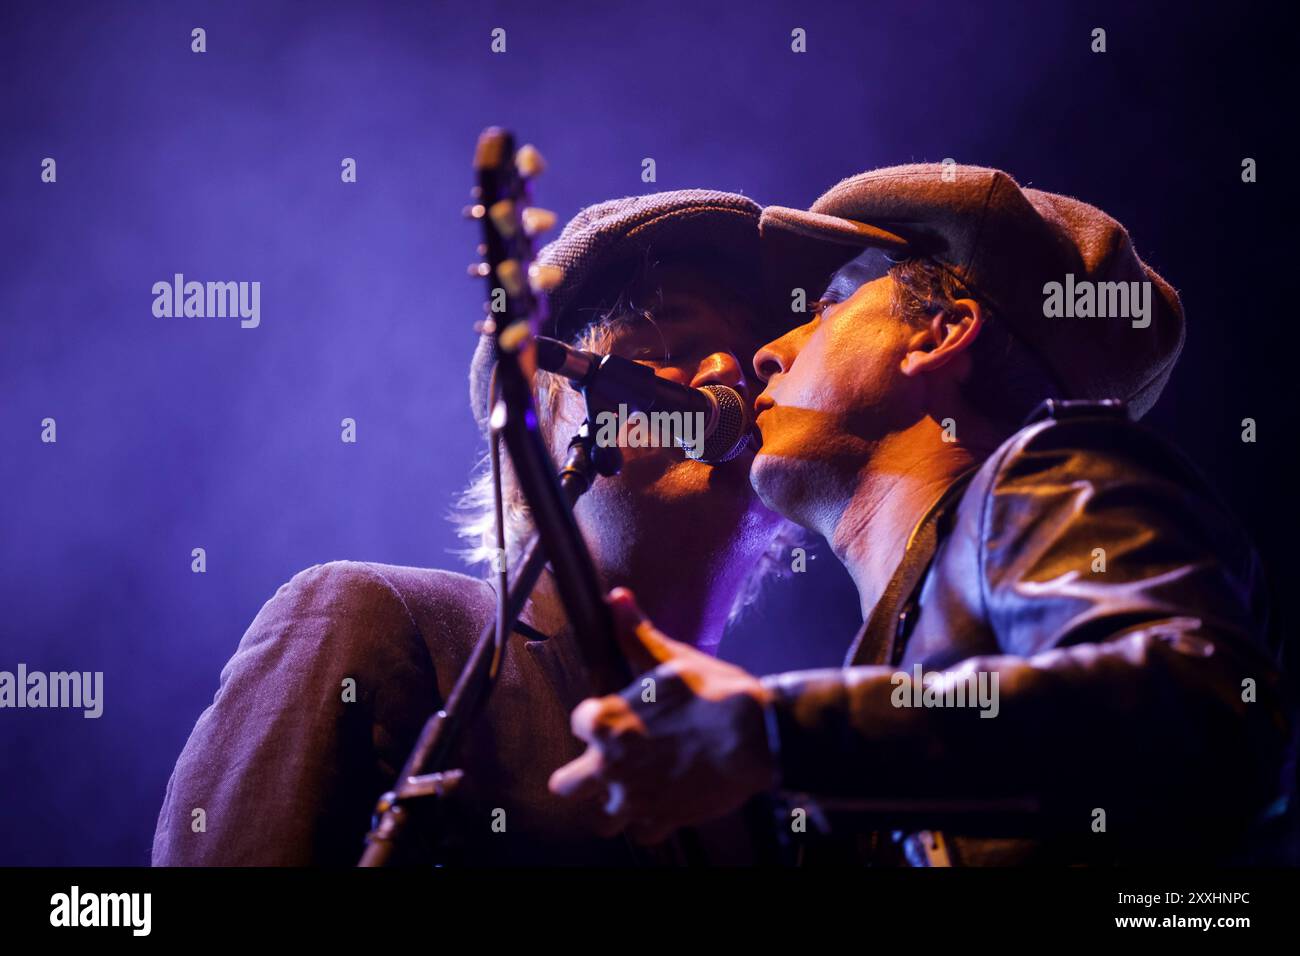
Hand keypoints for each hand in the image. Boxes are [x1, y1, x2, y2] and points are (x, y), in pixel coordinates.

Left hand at [548, 587, 777, 843]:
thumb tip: (617, 599)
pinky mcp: (665, 819)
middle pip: (567, 785)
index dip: (595, 718)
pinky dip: (650, 822)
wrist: (757, 737)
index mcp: (607, 722)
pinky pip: (643, 833)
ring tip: (630, 788)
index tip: (612, 716)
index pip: (578, 722)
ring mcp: (637, 798)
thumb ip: (636, 634)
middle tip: (601, 764)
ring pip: (602, 819)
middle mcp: (611, 765)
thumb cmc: (714, 696)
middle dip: (580, 775)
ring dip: (612, 804)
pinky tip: (662, 802)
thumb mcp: (672, 659)